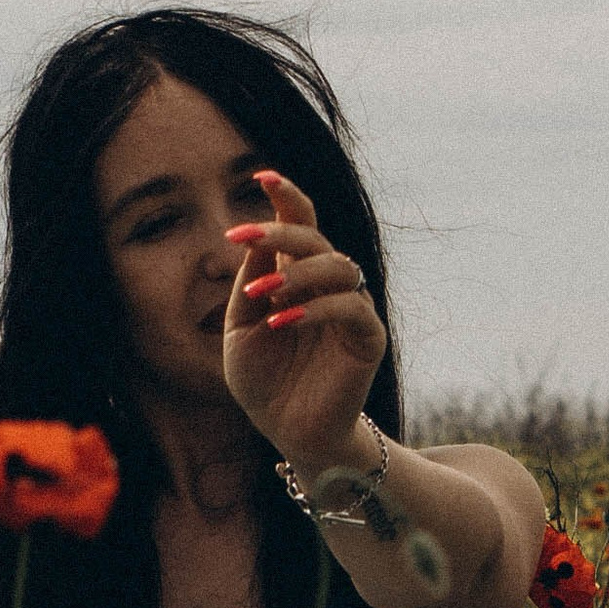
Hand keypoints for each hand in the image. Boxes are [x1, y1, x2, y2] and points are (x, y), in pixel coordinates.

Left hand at [221, 168, 387, 469]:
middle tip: (242, 239)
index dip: (287, 197)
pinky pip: (351, 307)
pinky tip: (282, 322)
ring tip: (261, 299)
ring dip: (296, 275)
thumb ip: (251, 284)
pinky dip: (315, 309)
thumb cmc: (264, 382)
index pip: (300, 224)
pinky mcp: (368, 337)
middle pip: (316, 239)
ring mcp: (352, 308)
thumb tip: (257, 242)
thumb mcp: (240, 328)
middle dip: (279, 233)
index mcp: (297, 276)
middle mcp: (329, 285)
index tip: (262, 176)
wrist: (288, 431)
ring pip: (339, 266)